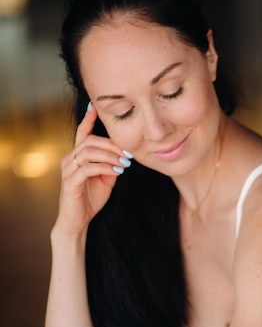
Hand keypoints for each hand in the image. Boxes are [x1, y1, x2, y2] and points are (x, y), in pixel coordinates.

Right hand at [56, 102, 131, 235]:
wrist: (77, 221)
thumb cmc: (90, 199)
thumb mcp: (106, 179)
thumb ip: (112, 164)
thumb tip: (124, 154)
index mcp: (77, 157)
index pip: (82, 133)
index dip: (88, 119)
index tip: (96, 105)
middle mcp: (69, 160)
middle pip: (90, 141)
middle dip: (111, 144)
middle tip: (128, 152)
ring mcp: (68, 171)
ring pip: (88, 152)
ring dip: (109, 155)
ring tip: (124, 162)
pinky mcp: (70, 183)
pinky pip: (87, 168)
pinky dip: (104, 167)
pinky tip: (117, 171)